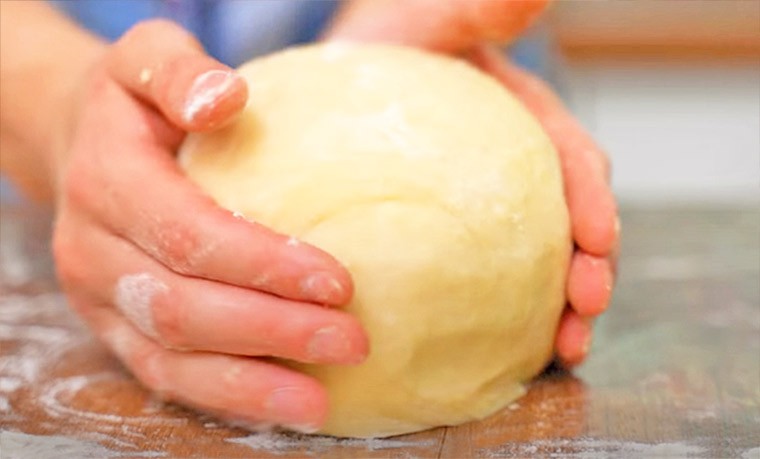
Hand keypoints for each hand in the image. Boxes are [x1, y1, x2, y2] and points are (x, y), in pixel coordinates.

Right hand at [51, 20, 367, 431]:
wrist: (78, 145)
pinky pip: (166, 378)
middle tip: (352, 340)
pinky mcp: (115, 331)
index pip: (188, 234)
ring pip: (172, 358)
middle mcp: (94, 250)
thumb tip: (227, 98)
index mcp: (106, 181)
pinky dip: (226, 398)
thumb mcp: (146, 56)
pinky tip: (285, 405)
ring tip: (322, 401)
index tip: (339, 282)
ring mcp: (99, 300)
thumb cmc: (134, 103)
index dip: (262, 264)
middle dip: (273, 331)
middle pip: (184, 309)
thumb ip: (179, 71)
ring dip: (251, 384)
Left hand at [327, 0, 619, 366]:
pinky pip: (483, 279)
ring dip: (557, 309)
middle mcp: (515, 173)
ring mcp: (487, 211)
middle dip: (588, 272)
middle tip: (586, 315)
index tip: (597, 242)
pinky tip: (498, 352)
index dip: (592, 202)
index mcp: (523, 123)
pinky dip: (500, 317)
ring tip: (563, 351)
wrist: (343, 79)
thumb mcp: (434, 23)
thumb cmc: (391, 45)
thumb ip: (478, 13)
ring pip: (535, 263)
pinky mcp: (453, 238)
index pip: (572, 162)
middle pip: (568, 226)